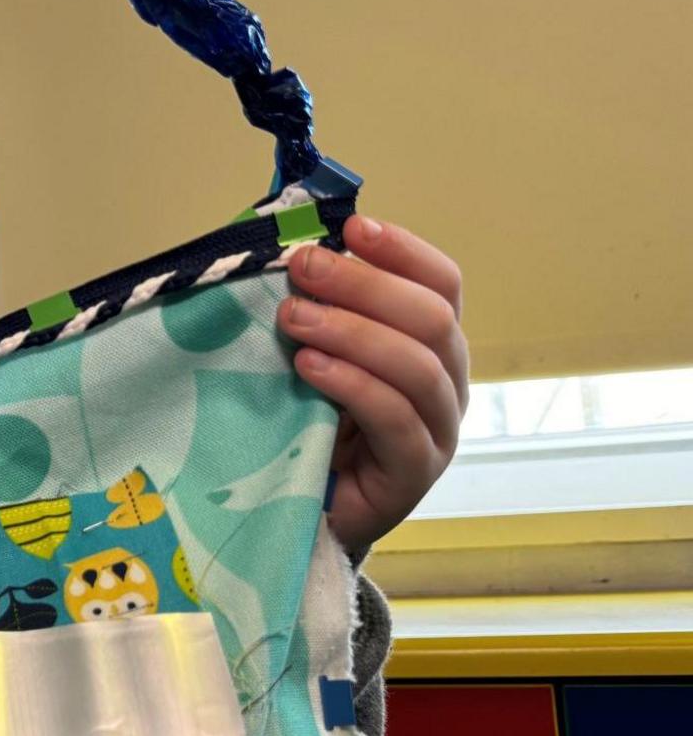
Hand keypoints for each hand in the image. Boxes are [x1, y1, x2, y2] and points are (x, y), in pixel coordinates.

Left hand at [277, 215, 468, 555]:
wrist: (304, 510)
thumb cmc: (311, 422)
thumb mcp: (314, 352)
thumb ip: (316, 306)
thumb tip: (289, 245)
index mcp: (431, 343)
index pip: (441, 283)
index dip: (401, 250)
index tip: (350, 226)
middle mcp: (447, 381)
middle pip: (431, 317)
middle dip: (364, 284)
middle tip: (302, 268)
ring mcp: (437, 430)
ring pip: (418, 366)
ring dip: (352, 331)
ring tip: (294, 318)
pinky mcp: (414, 473)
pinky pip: (396, 420)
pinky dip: (353, 385)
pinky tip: (309, 367)